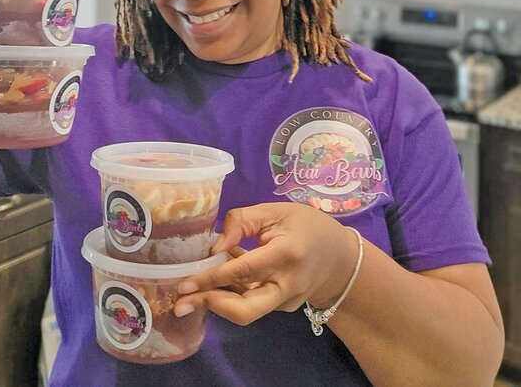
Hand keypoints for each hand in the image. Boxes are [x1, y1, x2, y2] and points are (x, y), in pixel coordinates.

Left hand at [173, 202, 358, 324]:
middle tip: (179, 303)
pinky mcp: (282, 308)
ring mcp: (286, 302)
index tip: (185, 284)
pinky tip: (222, 278)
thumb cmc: (307, 226)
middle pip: (245, 310)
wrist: (341, 258)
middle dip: (209, 307)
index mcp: (286, 254)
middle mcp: (287, 285)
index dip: (212, 279)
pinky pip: (252, 302)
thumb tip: (215, 247)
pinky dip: (233, 292)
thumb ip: (242, 222)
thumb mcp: (275, 211)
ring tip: (194, 288)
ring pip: (245, 310)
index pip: (244, 271)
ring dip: (217, 299)